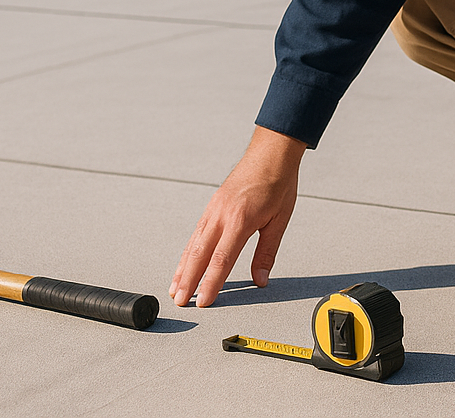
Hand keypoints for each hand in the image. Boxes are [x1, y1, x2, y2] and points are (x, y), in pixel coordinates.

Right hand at [170, 125, 306, 306]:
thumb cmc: (278, 184)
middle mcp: (222, 215)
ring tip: (174, 288)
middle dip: (188, 280)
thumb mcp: (279, 221)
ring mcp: (214, 209)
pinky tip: (184, 263)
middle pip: (199, 254)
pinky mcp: (212, 206)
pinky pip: (196, 233)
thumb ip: (267, 252)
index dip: (210, 283)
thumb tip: (261, 280)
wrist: (271, 154)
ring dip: (182, 268)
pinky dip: (187, 251)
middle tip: (179, 301)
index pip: (222, 259)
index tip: (204, 301)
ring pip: (193, 244)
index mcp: (240, 220)